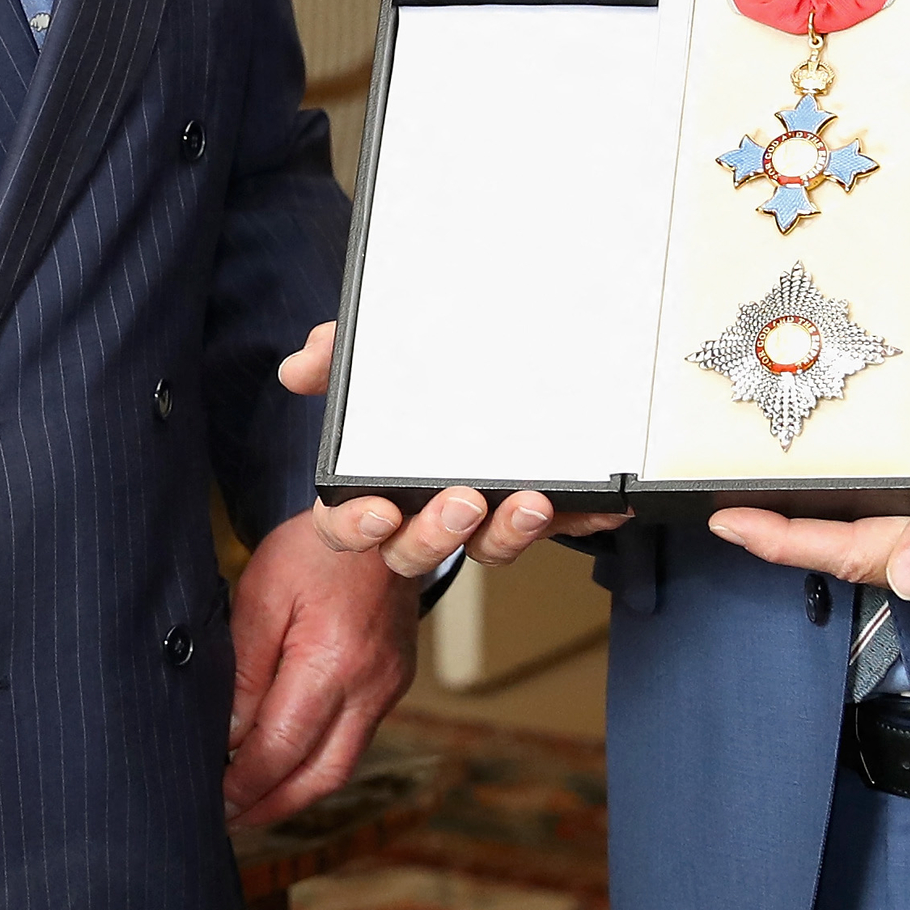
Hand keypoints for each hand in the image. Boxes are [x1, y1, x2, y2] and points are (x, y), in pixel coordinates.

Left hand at [222, 501, 419, 828]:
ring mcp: (388, 688)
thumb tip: (225, 735)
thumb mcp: (261, 594)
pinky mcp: (393, 685)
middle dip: (268, 806)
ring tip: (249, 806)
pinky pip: (354, 741)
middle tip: (225, 820)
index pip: (281, 747)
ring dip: (294, 794)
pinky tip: (284, 766)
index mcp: (333, 661)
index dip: (243, 784)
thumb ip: (243, 670)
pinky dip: (316, 764)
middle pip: (318, 775)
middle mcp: (369, 685)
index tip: (209, 800)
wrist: (382, 515)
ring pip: (340, 767)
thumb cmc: (316, 547)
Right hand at [278, 322, 629, 575]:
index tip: (378, 513)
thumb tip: (298, 370)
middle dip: (438, 536)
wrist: (492, 359)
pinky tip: (610, 507)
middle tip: (463, 502)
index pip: (345, 526)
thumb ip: (334, 357)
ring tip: (532, 502)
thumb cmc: (416, 379)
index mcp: (376, 488)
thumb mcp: (373, 359)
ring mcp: (484, 516)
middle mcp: (426, 514)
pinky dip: (586, 519)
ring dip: (509, 534)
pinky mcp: (537, 511)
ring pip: (489, 549)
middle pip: (416, 552)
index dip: (355, 528)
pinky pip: (561, 528)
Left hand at [708, 349, 909, 621]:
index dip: (788, 545)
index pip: (858, 559)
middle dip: (789, 544)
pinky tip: (818, 507)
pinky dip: (850, 529)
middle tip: (726, 516)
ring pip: (869, 558)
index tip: (733, 526)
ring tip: (756, 510)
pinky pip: (892, 546)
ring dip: (814, 538)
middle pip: (855, 564)